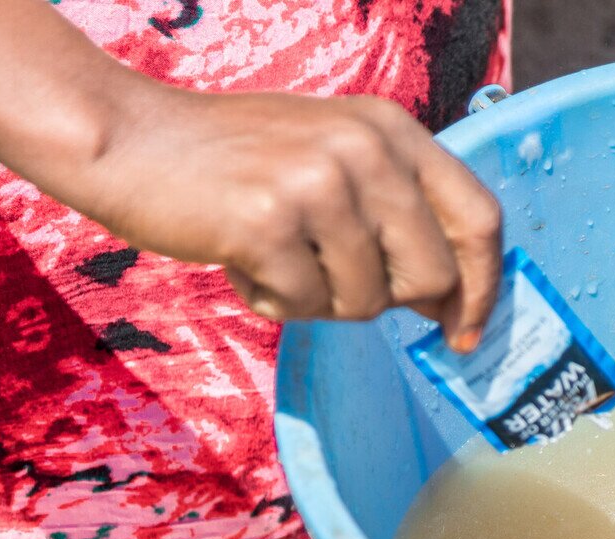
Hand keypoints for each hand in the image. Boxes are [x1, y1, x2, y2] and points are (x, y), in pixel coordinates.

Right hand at [76, 89, 501, 349]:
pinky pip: (305, 307)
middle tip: (330, 279)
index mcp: (392, 130)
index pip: (480, 217)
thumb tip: (450, 301)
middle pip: (431, 275)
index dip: (483, 286)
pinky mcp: (268, 223)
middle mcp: (366, 149)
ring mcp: (318, 183)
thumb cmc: (236, 161)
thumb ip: (397, 214)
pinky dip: (274, 302)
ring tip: (276, 257)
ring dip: (320, 300)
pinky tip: (243, 261)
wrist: (131, 140)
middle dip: (387, 300)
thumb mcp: (333, 157)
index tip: (466, 332)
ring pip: (367, 301)